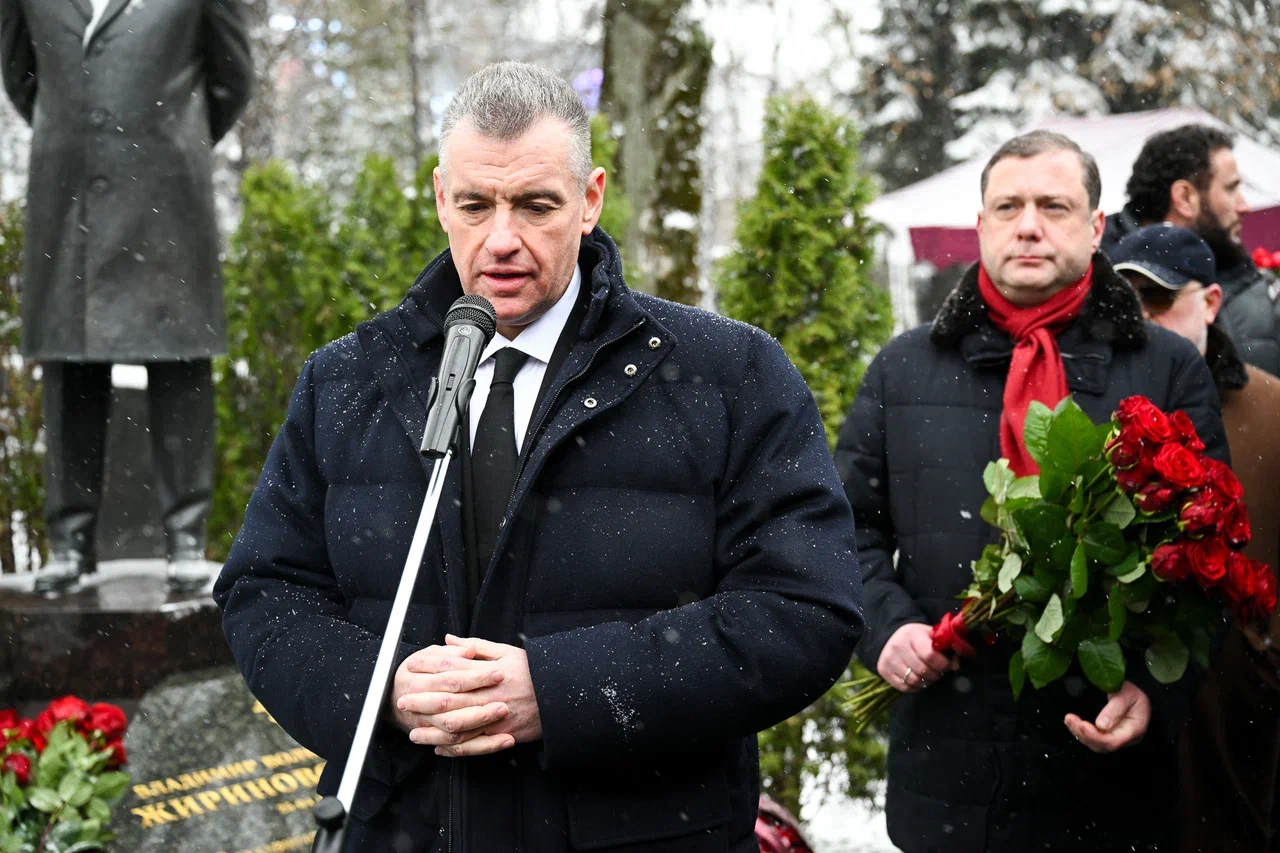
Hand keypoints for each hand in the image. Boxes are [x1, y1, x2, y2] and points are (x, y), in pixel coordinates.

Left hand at [402, 635, 542, 757]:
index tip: (410, 673)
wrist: (560, 695)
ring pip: (457, 728)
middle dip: (422, 703)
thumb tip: (448, 640)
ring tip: (414, 732)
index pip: (451, 673)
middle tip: (403, 702)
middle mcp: (488, 697)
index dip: (428, 674)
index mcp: (487, 674)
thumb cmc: (532, 670)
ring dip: (432, 732)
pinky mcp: (501, 735)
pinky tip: (439, 748)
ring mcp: (494, 719)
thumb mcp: (506, 652)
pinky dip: (454, 749)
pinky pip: (473, 745)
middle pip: (449, 702)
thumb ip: (475, 647)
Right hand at [877, 623, 958, 692]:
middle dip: (936, 674)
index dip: (943, 664)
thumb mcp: (932, 636)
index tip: (947, 665)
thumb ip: (947, 648)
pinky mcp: (883, 670)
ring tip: (928, 675)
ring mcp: (889, 659)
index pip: (930, 655)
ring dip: (926, 681)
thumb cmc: (917, 638)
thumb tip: (955, 666)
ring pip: (914, 680)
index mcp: (912, 635)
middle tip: (938, 671)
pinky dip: (915, 687)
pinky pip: (904, 687)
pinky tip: (918, 679)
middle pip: (923, 670)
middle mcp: (898, 646)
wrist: (892, 637)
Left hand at [1064, 681, 1150, 752]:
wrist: (1135, 694)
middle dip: (1084, 734)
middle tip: (1070, 719)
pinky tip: (1072, 723)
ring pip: (1096, 744)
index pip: (1113, 741)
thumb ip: (1115, 708)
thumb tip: (1100, 725)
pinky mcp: (1108, 735)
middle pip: (1102, 745)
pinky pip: (1094, 739)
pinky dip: (1082, 732)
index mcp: (1134, 730)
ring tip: (1069, 720)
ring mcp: (1116, 738)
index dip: (1095, 736)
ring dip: (1080, 733)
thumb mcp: (1126, 694)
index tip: (1082, 724)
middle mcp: (1125, 739)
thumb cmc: (1133, 693)